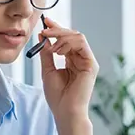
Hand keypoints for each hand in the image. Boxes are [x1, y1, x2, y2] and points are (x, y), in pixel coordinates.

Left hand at [38, 16, 98, 134]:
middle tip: (45, 29)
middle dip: (58, 29)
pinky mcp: (91, 64)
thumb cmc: (57, 96)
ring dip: (62, 36)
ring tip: (51, 45)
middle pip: (72, 35)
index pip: (66, 40)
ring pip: (78, 37)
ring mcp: (88, 61)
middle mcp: (82, 59)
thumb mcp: (48, 70)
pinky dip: (69, 43)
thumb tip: (43, 37)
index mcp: (72, 60)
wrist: (65, 111)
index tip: (45, 23)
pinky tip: (58, 51)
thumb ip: (47, 54)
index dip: (56, 29)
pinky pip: (82, 44)